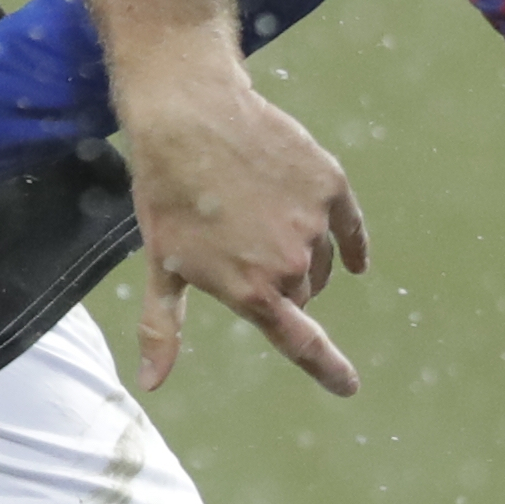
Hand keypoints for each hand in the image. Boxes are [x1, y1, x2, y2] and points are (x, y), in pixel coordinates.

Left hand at [122, 73, 368, 396]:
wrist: (190, 116)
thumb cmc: (168, 195)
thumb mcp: (161, 267)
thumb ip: (163, 330)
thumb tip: (151, 383)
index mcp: (252, 291)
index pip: (301, 343)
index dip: (328, 369)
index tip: (349, 387)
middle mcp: (290, 263)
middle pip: (301, 294)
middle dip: (280, 286)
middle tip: (244, 253)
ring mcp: (314, 223)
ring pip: (320, 260)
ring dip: (301, 257)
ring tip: (262, 224)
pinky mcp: (330, 185)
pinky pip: (350, 227)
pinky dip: (350, 242)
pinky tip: (353, 255)